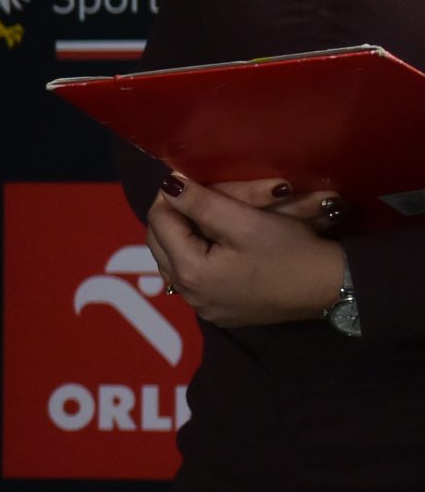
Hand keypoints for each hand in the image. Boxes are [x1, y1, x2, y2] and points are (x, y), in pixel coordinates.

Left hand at [146, 173, 345, 328]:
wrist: (333, 288)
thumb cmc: (291, 252)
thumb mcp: (245, 220)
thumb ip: (200, 202)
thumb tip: (167, 185)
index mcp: (190, 272)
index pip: (159, 222)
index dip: (170, 196)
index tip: (185, 179)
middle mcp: (190, 296)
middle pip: (160, 244)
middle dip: (173, 216)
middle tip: (191, 195)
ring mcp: (205, 308)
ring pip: (174, 261)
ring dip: (181, 236)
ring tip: (200, 215)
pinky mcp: (222, 312)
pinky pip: (193, 278)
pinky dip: (196, 256)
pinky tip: (212, 242)